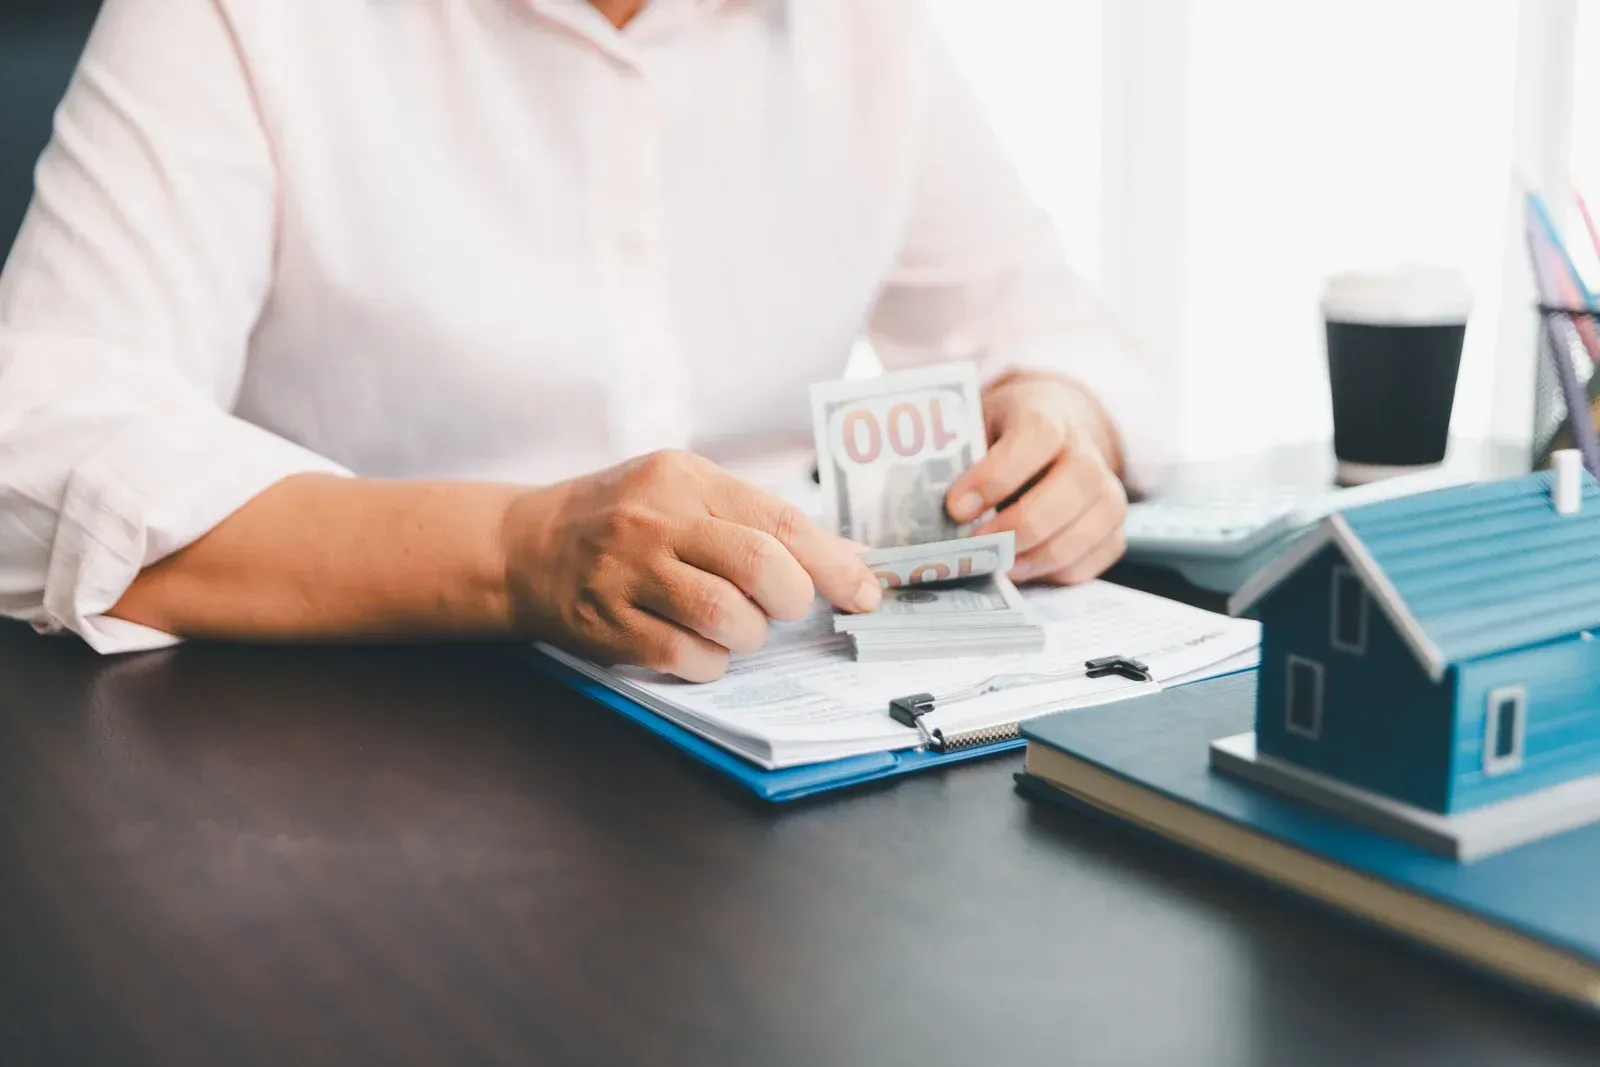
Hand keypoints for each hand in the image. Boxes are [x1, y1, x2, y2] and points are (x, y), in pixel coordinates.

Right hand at [501, 450, 880, 681]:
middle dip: (790, 599)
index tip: (864, 594)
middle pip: (758, 565)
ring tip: (736, 625)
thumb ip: (761, 521)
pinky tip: (699, 645)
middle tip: (782, 607)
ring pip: (725, 616)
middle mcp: (655, 519)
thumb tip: (851, 557)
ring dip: (749, 633)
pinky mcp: (606, 623)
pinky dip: (710, 661)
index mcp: (685, 477)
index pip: (779, 521)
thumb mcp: (685, 492)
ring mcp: (626, 572)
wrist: (524, 546)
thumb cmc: (625, 520)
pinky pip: (685, 656)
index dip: (834, 565)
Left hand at [945, 374, 1128, 584]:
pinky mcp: (1113, 532)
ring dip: (1034, 557)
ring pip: (1084, 531)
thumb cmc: (1003, 438)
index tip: (956, 507)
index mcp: (1048, 415)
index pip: (1037, 435)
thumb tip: (918, 506)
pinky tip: (1020, 568)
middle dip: (1018, 525)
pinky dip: (1052, 574)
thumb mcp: (976, 427)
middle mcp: (1087, 452)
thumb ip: (956, 457)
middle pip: (1071, 487)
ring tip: (995, 565)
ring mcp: (1108, 493)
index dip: (997, 474)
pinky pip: (1090, 563)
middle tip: (976, 546)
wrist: (1057, 436)